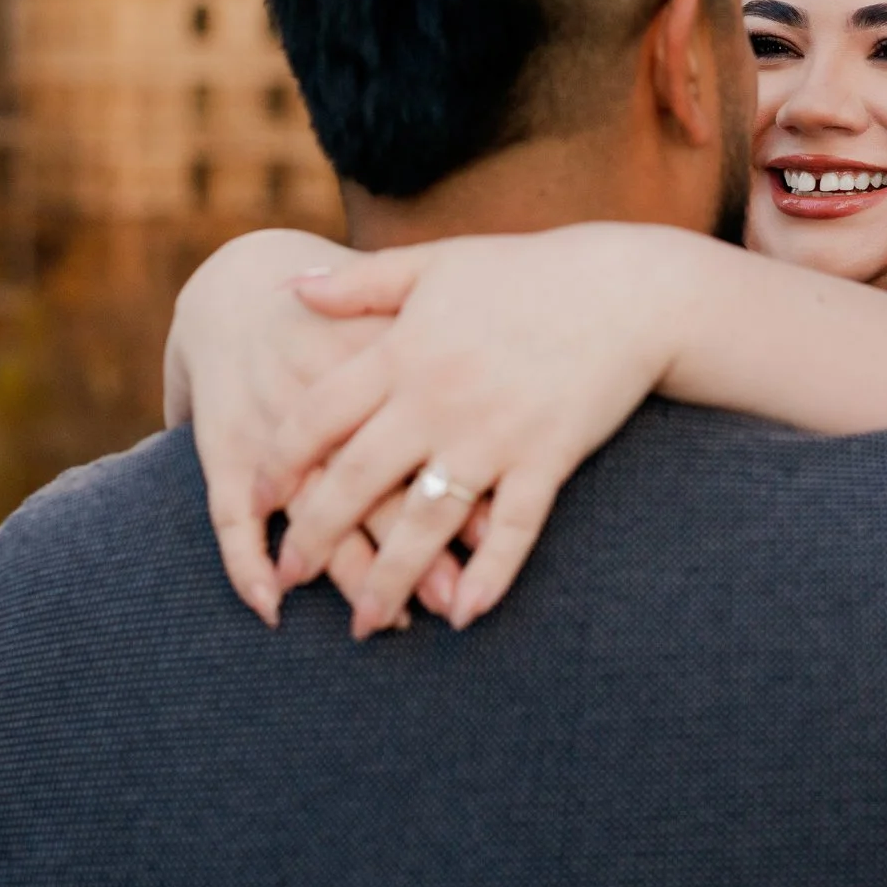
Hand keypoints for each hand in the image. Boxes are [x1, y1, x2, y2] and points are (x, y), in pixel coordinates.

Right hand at [167, 229, 460, 624]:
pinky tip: (269, 607)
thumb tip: (527, 389)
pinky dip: (243, 565)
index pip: (419, 434)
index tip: (488, 536)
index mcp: (372, 362)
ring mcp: (266, 426)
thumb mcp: (400, 299)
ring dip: (347, 569)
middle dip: (410, 545)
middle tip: (447, 599)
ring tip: (387, 620)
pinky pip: (229, 516)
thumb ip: (453, 340)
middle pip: (371, 484)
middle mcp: (318, 398)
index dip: (453, 485)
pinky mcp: (225, 448)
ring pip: (309, 510)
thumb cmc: (341, 310)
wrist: (239, 286)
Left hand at [264, 225, 686, 638]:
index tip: (259, 501)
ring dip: (390, 579)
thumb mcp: (436, 264)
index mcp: (403, 351)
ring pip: (424, 522)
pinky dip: (489, 576)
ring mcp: (494, 435)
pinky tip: (463, 616)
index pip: (317, 418)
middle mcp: (438, 399)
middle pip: (356, 480)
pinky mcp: (546, 459)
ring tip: (366, 623)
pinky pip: (511, 530)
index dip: (280, 464)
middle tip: (290, 578)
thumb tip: (291, 289)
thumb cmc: (528, 271)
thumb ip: (360, 282)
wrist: (627, 289)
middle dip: (315, 536)